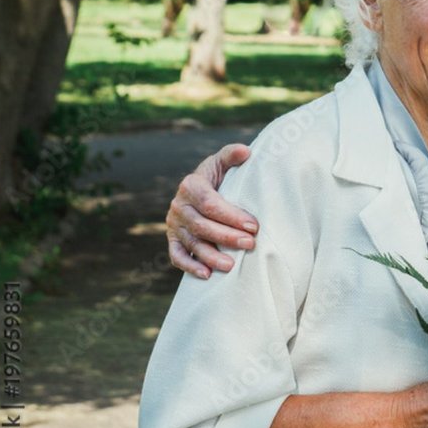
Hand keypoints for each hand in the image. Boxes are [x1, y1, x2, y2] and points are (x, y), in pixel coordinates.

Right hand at [166, 143, 258, 278]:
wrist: (202, 190)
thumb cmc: (219, 176)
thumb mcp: (224, 163)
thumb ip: (232, 155)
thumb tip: (247, 152)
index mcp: (191, 185)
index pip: (210, 203)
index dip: (231, 215)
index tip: (253, 225)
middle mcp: (179, 205)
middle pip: (201, 225)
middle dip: (227, 236)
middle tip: (250, 244)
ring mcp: (174, 224)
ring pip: (191, 242)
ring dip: (211, 256)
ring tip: (231, 266)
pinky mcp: (173, 239)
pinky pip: (177, 255)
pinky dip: (190, 266)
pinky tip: (207, 275)